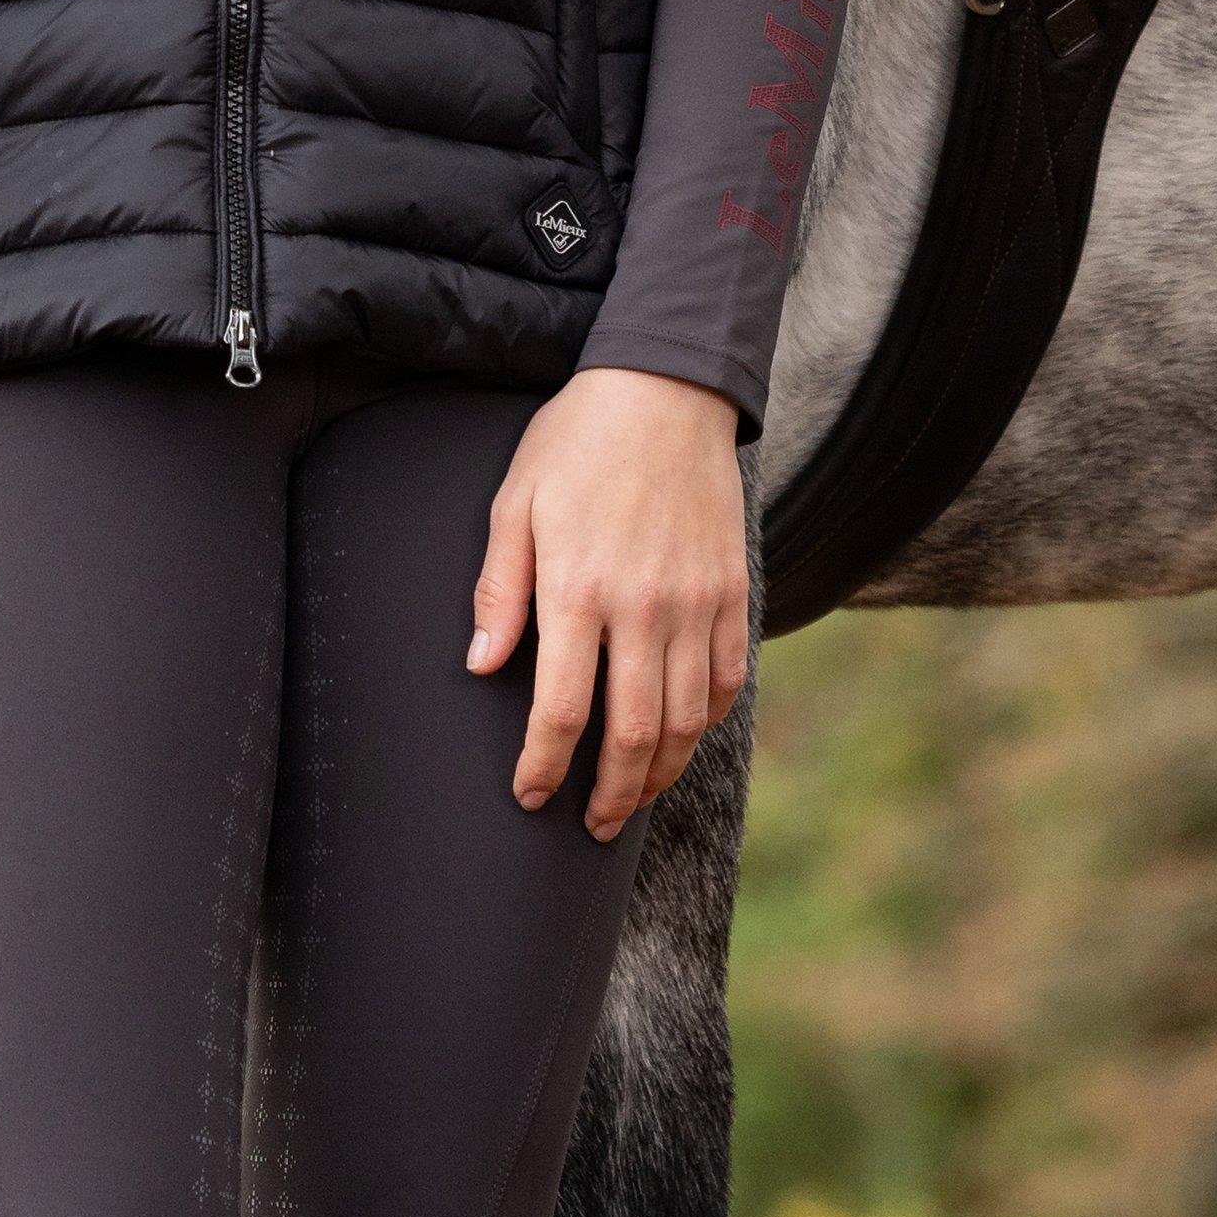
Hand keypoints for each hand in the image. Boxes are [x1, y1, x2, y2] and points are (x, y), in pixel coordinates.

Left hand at [467, 366, 749, 841]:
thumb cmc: (576, 442)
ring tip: (634, 797)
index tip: (530, 793)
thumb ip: (499, 588)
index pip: (562, 709)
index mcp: (579, 587)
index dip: (543, 764)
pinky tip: (681, 737)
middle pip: (633, 735)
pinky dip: (706, 723)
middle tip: (593, 827)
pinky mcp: (734, 593)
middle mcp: (644, 607)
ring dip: (658, 773)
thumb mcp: (516, 501)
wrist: (664, 389)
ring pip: (686, 721)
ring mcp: (698, 604)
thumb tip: (482, 664)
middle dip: (610, 795)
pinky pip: (727, 682)